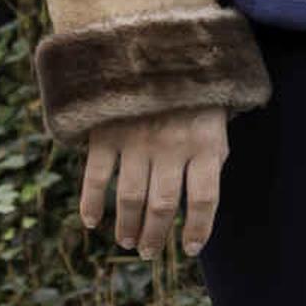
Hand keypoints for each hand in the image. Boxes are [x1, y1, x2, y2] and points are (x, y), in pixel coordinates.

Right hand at [81, 107, 230, 260]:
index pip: (205, 199)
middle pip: (164, 205)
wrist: (158, 53)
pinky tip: (91, 222)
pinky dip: (90, 203)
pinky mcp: (107, 134)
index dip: (199, 229)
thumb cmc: (193, 99)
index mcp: (206, 145)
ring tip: (128, 242)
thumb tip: (199, 207)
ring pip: (131, 198)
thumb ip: (208, 162)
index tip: (191, 250)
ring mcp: (137, 141)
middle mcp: (172, 147)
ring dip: (127, 226)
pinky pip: (97, 177)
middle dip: (156, 235)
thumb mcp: (215, 126)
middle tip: (149, 252)